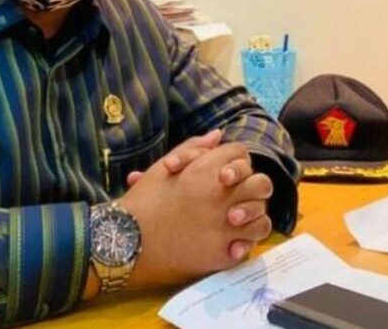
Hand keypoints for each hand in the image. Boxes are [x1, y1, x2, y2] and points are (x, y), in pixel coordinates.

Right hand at [127, 130, 269, 260]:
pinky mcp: (223, 252)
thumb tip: (218, 135)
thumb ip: (193, 148)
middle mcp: (221, 194)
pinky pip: (249, 244)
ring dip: (252, 216)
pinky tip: (230, 243)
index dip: (236, 162)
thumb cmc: (141, 202)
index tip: (226, 175)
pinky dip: (244, 243)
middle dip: (252, 187)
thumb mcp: (162, 167)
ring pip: (261, 216)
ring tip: (235, 221)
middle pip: (259, 182)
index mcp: (205, 169)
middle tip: (237, 197)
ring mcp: (224, 225)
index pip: (239, 154)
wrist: (126, 241)